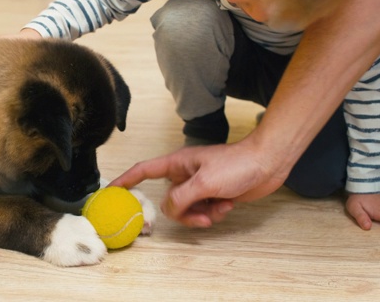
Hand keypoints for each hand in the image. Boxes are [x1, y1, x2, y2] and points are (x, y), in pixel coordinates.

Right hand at [110, 139, 288, 227]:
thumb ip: (181, 198)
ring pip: (186, 210)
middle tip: (200, 216)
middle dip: (184, 213)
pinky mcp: (212, 195)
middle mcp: (185, 174)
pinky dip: (215, 213)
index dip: (126, 180)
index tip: (111, 190)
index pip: (144, 170)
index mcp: (177, 163)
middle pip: (168, 201)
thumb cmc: (237, 163)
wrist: (267, 162)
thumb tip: (168, 210)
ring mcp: (199, 185)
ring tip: (220, 208)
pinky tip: (229, 205)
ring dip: (203, 214)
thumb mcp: (204, 182)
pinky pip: (203, 212)